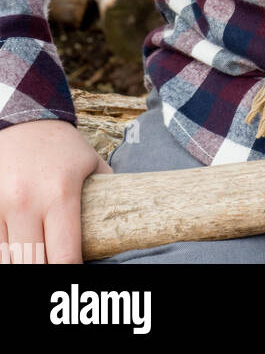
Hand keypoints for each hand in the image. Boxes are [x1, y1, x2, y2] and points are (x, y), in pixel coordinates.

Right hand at [0, 119, 112, 263]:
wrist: (23, 119)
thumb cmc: (63, 146)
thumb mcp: (91, 163)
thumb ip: (106, 191)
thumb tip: (125, 219)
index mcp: (61, 194)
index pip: (65, 255)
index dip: (72, 273)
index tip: (79, 273)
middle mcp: (28, 202)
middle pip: (34, 264)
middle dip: (48, 272)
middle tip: (58, 266)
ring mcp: (2, 205)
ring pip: (9, 259)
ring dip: (25, 264)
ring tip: (40, 258)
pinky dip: (8, 254)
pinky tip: (21, 253)